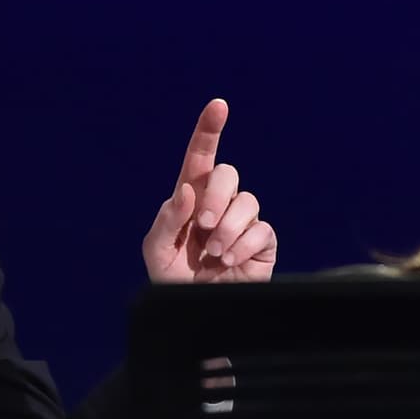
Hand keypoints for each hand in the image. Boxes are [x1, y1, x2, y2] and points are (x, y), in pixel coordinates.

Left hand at [142, 100, 277, 283]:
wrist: (198, 313)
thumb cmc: (174, 281)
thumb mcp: (156, 251)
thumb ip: (167, 219)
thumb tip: (190, 192)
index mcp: (191, 200)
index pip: (201, 158)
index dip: (209, 130)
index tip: (218, 105)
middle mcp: (220, 205)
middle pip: (228, 173)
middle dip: (216, 196)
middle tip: (203, 225)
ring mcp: (244, 222)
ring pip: (248, 202)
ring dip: (228, 228)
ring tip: (216, 254)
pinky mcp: (263, 243)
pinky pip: (262, 230)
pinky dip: (243, 245)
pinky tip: (231, 261)